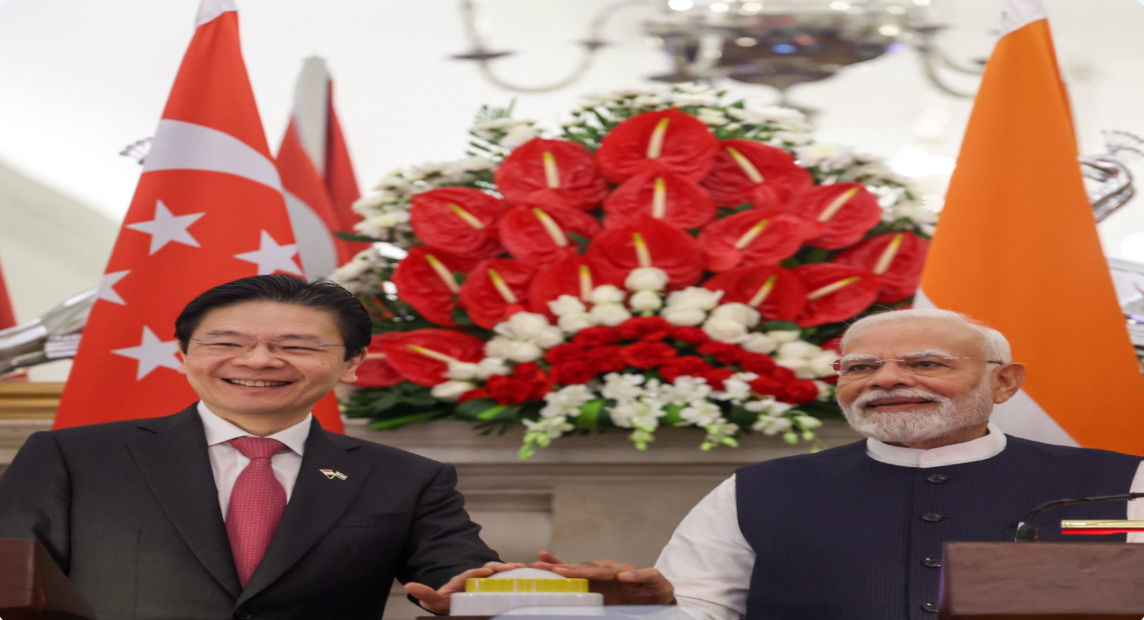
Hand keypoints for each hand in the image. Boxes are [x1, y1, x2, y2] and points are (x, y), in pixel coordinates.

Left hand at [404, 561, 525, 613]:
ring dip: (512, 568)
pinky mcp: (497, 584)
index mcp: (465, 578)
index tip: (488, 571)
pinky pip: (508, 577)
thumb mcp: (436, 600)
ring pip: (501, 571)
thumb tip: (408, 585)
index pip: (472, 572)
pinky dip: (518, 574)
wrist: (458, 600)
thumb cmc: (449, 601)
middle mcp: (479, 575)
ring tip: (523, 568)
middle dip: (500, 567)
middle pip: (491, 568)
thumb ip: (425, 594)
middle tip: (511, 567)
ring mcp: (489, 579)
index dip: (479, 571)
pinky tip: (529, 573)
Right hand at [530, 550, 674, 605]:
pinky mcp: (596, 581)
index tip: (564, 573)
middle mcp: (606, 569)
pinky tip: (545, 560)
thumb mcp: (655, 582)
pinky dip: (561, 566)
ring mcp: (600, 574)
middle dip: (563, 568)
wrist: (657, 595)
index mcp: (619, 570)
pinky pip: (576, 573)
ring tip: (537, 563)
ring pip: (576, 569)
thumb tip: (624, 574)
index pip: (597, 571)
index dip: (580, 572)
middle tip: (544, 568)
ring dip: (557, 567)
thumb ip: (642, 576)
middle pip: (582, 568)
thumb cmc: (655, 590)